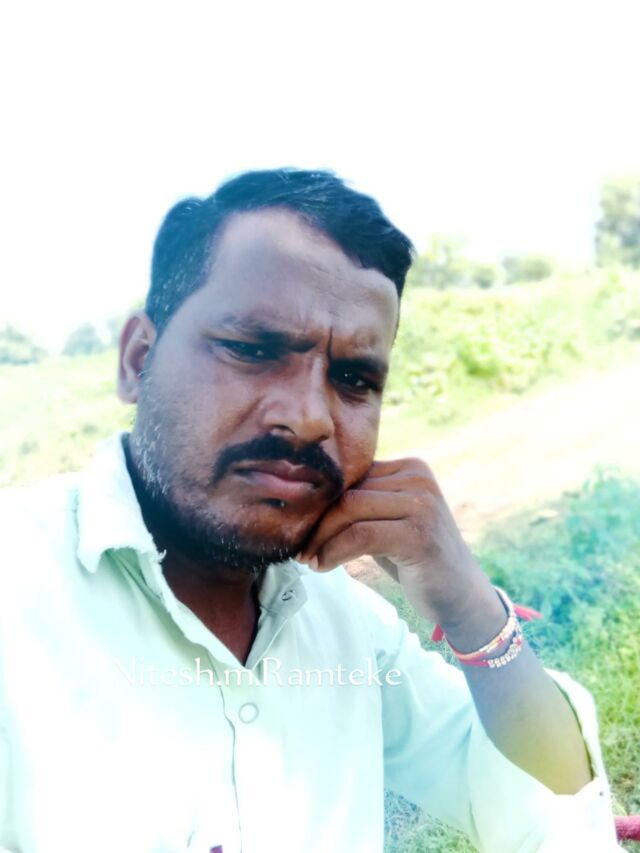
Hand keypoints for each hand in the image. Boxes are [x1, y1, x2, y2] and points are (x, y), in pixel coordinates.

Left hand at [298, 457, 495, 627]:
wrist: (461, 595)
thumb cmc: (417, 558)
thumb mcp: (390, 520)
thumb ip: (364, 502)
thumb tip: (308, 497)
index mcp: (411, 468)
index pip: (352, 476)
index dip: (321, 501)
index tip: (300, 527)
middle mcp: (419, 478)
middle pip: (347, 491)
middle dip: (317, 521)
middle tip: (299, 548)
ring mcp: (423, 504)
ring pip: (350, 510)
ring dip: (321, 538)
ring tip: (308, 558)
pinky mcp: (420, 534)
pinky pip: (361, 535)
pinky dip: (334, 551)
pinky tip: (322, 566)